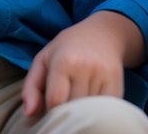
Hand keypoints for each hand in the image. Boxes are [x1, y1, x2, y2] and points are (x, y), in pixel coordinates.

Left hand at [21, 12, 138, 115]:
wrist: (103, 34)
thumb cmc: (67, 49)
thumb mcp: (43, 60)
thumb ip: (31, 87)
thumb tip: (29, 113)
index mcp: (65, 61)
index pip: (55, 101)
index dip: (50, 109)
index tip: (50, 105)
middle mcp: (86, 67)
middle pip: (73, 107)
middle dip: (65, 110)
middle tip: (63, 102)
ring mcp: (104, 76)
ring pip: (89, 111)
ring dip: (81, 112)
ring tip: (76, 100)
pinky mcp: (118, 84)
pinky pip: (105, 110)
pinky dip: (96, 113)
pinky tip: (91, 103)